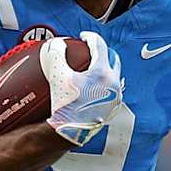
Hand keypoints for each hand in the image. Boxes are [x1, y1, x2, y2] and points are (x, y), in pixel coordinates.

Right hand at [43, 30, 123, 146]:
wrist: (70, 132)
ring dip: (106, 67)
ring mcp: (115, 97)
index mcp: (102, 72)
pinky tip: (94, 86)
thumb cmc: (65, 106)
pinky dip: (104, 83)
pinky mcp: (112, 108)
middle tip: (92, 50)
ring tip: (94, 67)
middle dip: (103, 51)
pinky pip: (111, 89)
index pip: (100, 46)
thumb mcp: (56, 75)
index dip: (90, 38)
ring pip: (115, 74)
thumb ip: (55, 54)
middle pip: (113, 59)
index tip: (83, 37)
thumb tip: (56, 44)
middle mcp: (113, 83)